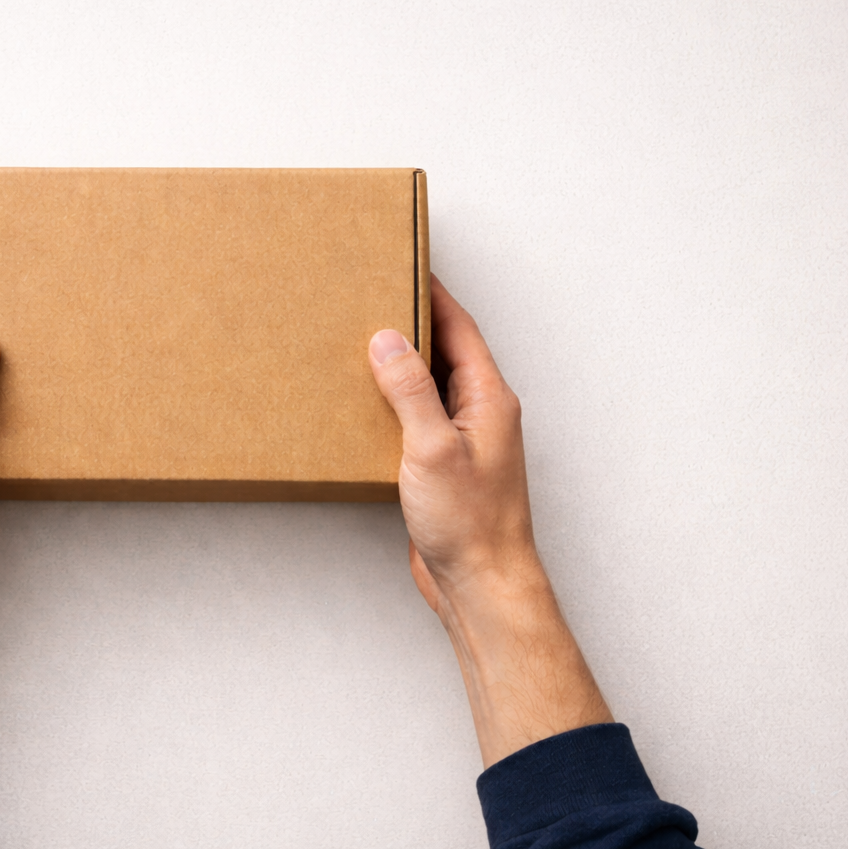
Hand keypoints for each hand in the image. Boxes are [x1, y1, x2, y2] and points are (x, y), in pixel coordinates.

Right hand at [366, 275, 534, 596]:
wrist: (482, 584)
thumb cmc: (471, 523)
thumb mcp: (433, 449)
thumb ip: (410, 391)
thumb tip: (387, 339)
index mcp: (488, 398)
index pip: (458, 328)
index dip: (431, 293)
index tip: (402, 264)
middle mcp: (480, 412)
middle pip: (444, 350)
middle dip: (411, 321)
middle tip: (373, 294)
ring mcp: (462, 439)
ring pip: (429, 385)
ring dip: (399, 362)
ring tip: (359, 339)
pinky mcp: (442, 465)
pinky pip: (417, 417)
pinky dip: (392, 401)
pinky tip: (364, 401)